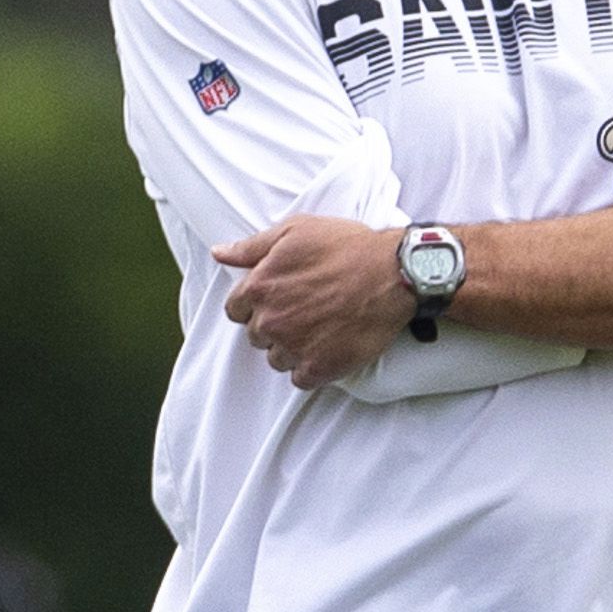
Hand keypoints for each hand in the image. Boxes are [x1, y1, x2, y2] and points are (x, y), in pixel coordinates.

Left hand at [216, 214, 417, 391]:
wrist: (393, 273)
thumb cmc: (346, 246)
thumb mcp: (295, 231)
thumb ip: (251, 247)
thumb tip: (219, 253)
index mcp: (259, 286)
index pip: (236, 310)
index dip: (256, 304)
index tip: (279, 299)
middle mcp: (270, 320)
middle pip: (257, 335)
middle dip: (275, 325)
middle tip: (306, 311)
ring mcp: (293, 346)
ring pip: (277, 359)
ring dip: (292, 348)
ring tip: (320, 329)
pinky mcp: (318, 367)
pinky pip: (300, 379)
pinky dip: (311, 368)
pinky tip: (328, 349)